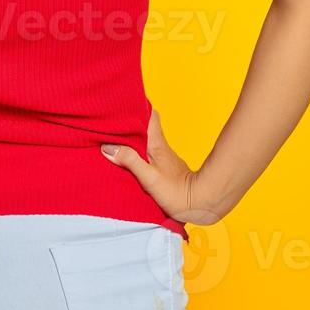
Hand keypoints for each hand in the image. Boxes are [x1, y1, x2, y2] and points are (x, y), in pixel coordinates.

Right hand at [101, 109, 224, 224]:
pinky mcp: (166, 169)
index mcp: (157, 144)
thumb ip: (130, 161)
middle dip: (131, 123)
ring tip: (115, 140)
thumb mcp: (149, 178)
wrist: (201, 204)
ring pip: (147, 141)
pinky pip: (149, 154)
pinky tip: (129, 160)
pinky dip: (138, 152)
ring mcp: (165, 158)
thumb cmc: (176, 192)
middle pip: (146, 127)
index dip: (139, 107)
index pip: (151, 116)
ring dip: (134, 139)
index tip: (124, 105)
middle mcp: (161, 147)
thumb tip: (108, 147)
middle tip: (113, 123)